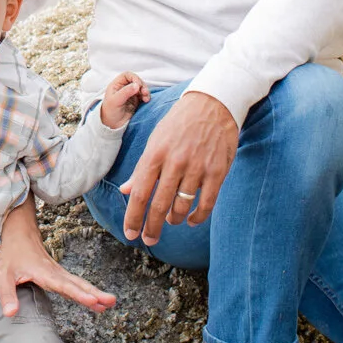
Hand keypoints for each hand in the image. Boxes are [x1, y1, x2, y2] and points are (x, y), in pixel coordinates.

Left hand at [0, 198, 114, 317]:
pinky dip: (88, 291)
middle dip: (94, 293)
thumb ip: (7, 295)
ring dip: (95, 292)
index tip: (92, 300)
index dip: (78, 294)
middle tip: (110, 302)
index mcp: (42, 272)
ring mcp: (58, 272)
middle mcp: (54, 272)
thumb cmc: (12, 254)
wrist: (19, 232)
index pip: (63, 285)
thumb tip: (11, 314)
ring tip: (110, 303)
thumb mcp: (2, 275)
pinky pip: (76, 283)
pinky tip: (97, 300)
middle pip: (77, 284)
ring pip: (79, 283)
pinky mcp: (59, 274)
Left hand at [99, 72, 150, 128]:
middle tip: (144, 93)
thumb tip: (136, 85)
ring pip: (141, 88)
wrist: (112, 125)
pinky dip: (146, 97)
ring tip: (146, 98)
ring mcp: (130, 94)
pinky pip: (143, 96)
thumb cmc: (110, 112)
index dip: (134, 78)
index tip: (138, 85)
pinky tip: (146, 101)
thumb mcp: (115, 101)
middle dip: (142, 85)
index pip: (127, 75)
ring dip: (145, 91)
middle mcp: (124, 88)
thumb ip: (125, 92)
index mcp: (116, 85)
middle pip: (136, 81)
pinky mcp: (136, 101)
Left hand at [119, 91, 237, 245]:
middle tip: (148, 240)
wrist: (213, 103)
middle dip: (151, 227)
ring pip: (182, 206)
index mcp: (155, 153)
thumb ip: (142, 168)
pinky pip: (206, 204)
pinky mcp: (217, 171)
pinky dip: (197, 217)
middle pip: (159, 205)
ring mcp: (197, 167)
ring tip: (171, 220)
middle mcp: (174, 162)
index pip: (140, 192)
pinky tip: (191, 220)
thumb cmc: (179, 122)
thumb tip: (126, 191)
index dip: (133, 217)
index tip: (130, 233)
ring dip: (174, 219)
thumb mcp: (155, 140)